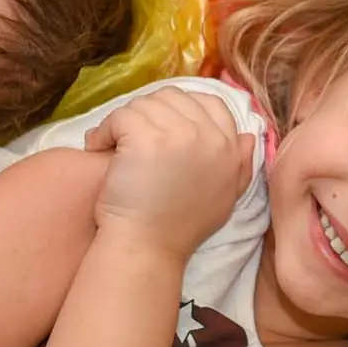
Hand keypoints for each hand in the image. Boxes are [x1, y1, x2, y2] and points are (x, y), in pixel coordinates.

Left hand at [82, 87, 254, 258]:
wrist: (148, 248)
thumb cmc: (182, 228)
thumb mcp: (227, 195)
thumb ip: (240, 164)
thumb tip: (248, 136)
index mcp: (228, 147)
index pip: (211, 103)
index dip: (183, 108)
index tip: (161, 126)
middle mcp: (207, 134)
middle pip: (174, 98)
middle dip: (149, 114)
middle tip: (131, 138)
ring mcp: (177, 133)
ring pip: (143, 104)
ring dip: (123, 122)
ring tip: (112, 145)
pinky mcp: (144, 137)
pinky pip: (119, 116)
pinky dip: (103, 131)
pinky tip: (99, 147)